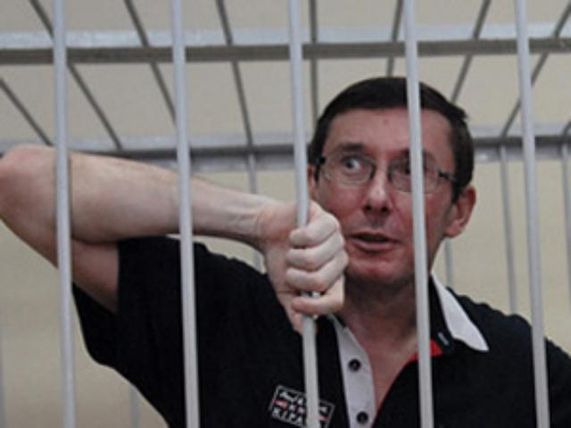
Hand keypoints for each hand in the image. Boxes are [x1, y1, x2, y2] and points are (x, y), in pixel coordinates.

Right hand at [256, 200, 346, 332]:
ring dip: (293, 256)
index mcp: (333, 280)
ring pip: (314, 258)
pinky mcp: (328, 221)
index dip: (314, 306)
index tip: (295, 304)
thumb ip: (294, 311)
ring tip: (291, 251)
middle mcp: (339, 261)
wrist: (269, 229)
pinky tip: (294, 235)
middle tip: (289, 271)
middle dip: (296, 278)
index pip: (335, 301)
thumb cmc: (280, 257)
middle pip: (321, 281)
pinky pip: (311, 236)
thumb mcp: (285, 290)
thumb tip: (303, 331)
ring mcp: (336, 240)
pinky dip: (295, 238)